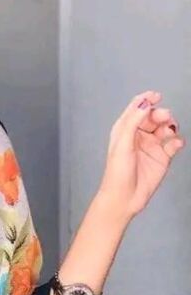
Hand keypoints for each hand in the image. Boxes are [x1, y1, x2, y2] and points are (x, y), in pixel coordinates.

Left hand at [98, 90, 184, 219]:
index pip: (137, 108)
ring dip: (170, 126)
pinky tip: (176, 144)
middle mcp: (139, 135)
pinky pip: (174, 144)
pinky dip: (177, 141)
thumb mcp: (122, 144)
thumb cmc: (117, 173)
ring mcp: (151, 146)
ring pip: (166, 128)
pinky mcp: (162, 157)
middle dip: (161, 114)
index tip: (157, 96)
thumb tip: (145, 103)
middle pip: (154, 116)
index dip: (146, 99)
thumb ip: (133, 121)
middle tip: (165, 118)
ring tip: (170, 132)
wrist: (124, 198)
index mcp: (125, 129)